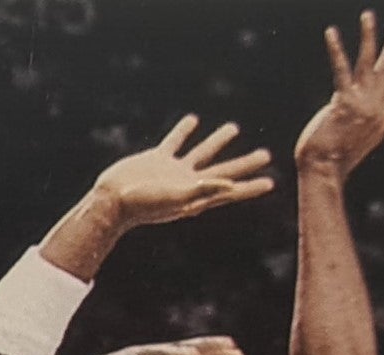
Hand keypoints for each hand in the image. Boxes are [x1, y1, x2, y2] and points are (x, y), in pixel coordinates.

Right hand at [93, 116, 274, 228]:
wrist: (113, 200)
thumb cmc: (143, 205)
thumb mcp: (176, 198)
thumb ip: (203, 190)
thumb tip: (229, 186)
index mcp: (196, 196)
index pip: (230, 191)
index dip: (250, 186)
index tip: (270, 183)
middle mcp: (189, 184)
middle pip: (224, 172)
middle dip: (244, 165)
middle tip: (266, 155)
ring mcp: (173, 172)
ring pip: (202, 153)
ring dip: (218, 141)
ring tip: (234, 127)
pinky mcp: (157, 160)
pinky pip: (175, 142)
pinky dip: (184, 131)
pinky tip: (193, 120)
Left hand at [296, 13, 383, 175]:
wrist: (324, 173)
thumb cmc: (331, 164)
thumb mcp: (352, 143)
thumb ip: (357, 125)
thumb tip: (353, 115)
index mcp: (379, 122)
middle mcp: (375, 111)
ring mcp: (362, 105)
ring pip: (368, 63)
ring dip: (369, 37)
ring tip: (367, 15)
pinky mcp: (345, 102)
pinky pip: (341, 69)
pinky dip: (336, 50)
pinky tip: (331, 33)